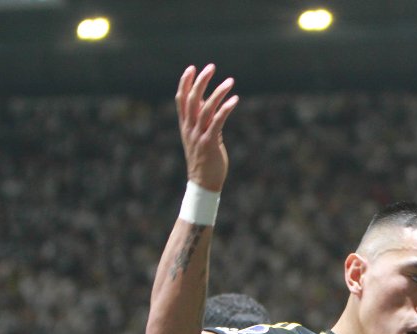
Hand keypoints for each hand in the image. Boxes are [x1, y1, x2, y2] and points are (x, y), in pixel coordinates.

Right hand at [176, 64, 237, 191]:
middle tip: (211, 67)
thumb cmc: (204, 159)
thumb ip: (201, 119)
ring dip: (218, 92)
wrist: (203, 183)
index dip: (185, 82)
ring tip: (230, 81)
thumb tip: (205, 100)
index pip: (181, 99)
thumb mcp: (199, 136)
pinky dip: (225, 109)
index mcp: (185, 125)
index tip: (192, 68)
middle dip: (201, 81)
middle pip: (192, 99)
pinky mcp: (209, 143)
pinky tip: (235, 100)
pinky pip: (217, 122)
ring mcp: (198, 135)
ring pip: (205, 108)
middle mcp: (189, 128)